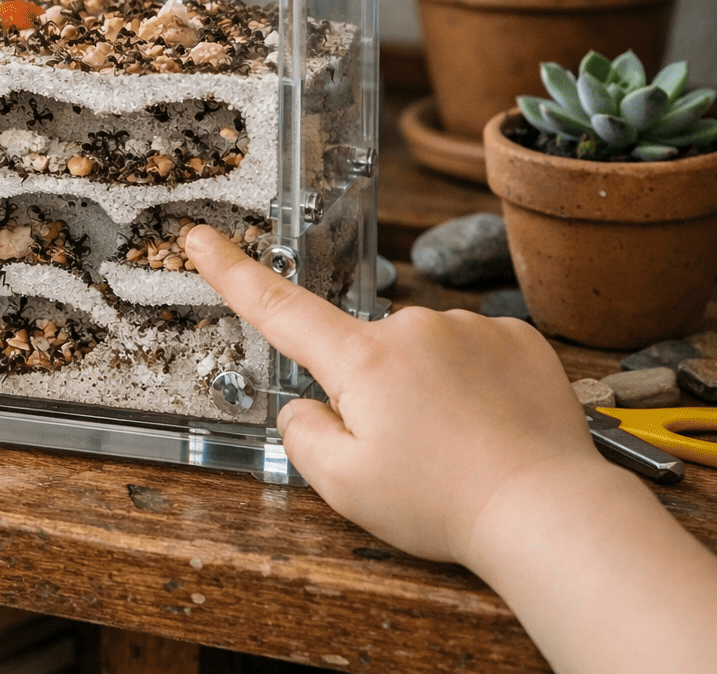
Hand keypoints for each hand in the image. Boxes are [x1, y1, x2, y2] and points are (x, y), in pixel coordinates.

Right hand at [183, 225, 598, 564]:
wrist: (549, 510)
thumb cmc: (445, 504)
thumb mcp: (344, 487)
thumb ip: (303, 435)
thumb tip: (305, 406)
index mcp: (362, 361)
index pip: (278, 308)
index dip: (231, 272)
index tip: (199, 239)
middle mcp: (412, 327)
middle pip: (363, 353)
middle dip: (372, 394)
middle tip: (408, 454)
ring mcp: (469, 327)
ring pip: (420, 353)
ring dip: (427, 390)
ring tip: (457, 449)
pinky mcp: (517, 336)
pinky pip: (471, 352)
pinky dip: (472, 385)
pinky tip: (489, 427)